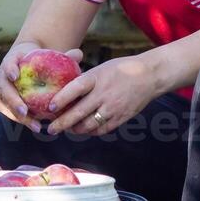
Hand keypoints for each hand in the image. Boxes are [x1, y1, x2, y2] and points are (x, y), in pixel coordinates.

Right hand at [0, 43, 84, 131]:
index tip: (16, 77)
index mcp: (12, 59)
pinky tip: (35, 125)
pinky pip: (6, 111)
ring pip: (4, 103)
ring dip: (17, 115)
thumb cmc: (40, 59)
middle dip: (13, 100)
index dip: (10, 69)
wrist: (25, 64)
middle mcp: (1, 74)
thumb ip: (65, 56)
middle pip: (3, 88)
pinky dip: (19, 119)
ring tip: (35, 125)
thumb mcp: (51, 56)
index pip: (8, 63)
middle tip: (25, 112)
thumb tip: (79, 54)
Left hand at [44, 54, 158, 135]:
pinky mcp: (121, 118)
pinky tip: (84, 129)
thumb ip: (85, 80)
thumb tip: (64, 91)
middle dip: (62, 123)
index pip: (75, 89)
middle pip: (78, 113)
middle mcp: (103, 94)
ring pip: (88, 125)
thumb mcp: (101, 68)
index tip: (50, 107)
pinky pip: (101, 130)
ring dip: (75, 129)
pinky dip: (91, 131)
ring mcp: (113, 108)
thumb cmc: (121, 70)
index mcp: (96, 78)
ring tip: (67, 129)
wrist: (149, 76)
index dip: (61, 99)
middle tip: (51, 129)